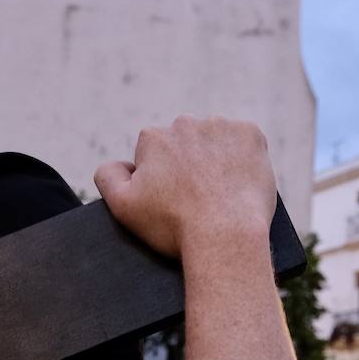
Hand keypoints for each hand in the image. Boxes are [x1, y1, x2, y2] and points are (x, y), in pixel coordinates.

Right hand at [94, 116, 275, 261]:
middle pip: (185, 144)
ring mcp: (221, 126)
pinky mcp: (251, 134)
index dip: (162, 180)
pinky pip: (244, 142)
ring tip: (219, 194)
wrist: (225, 236)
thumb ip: (107, 176)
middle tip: (197, 199)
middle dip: (189, 166)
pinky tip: (238, 184)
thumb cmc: (173, 226)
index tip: (172, 201)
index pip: (154, 154)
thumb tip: (118, 162)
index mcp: (153, 138)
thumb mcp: (123, 207)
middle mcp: (185, 123)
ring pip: (215, 141)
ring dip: (216, 160)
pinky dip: (243, 158)